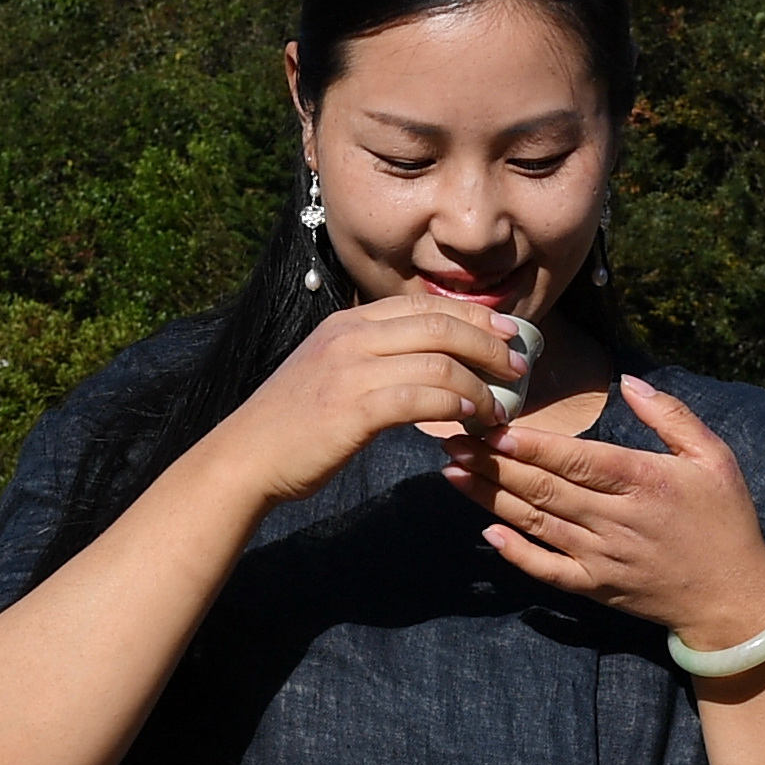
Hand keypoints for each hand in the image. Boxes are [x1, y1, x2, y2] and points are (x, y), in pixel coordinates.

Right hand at [204, 290, 536, 514]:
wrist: (244, 459)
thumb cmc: (292, 425)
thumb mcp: (331, 371)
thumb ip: (373, 358)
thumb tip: (431, 363)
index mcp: (348, 322)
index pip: (426, 306)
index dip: (475, 316)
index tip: (507, 333)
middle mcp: (351, 336)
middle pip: (441, 325)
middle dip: (491, 343)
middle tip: (520, 365)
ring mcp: (351, 370)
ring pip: (440, 361)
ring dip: (482, 384)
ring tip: (501, 406)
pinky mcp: (354, 409)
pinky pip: (424, 397)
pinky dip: (459, 406)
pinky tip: (473, 421)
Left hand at [467, 374, 764, 652]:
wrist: (732, 599)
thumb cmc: (725, 520)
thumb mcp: (715, 458)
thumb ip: (671, 416)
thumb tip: (628, 381)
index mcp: (645, 482)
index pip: (577, 460)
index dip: (532, 446)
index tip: (493, 428)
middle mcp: (617, 521)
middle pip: (544, 488)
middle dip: (493, 463)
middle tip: (452, 439)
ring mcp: (602, 558)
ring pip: (535, 522)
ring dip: (490, 497)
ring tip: (452, 471)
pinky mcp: (595, 587)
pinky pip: (546, 570)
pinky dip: (515, 552)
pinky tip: (487, 531)